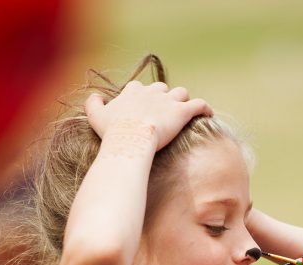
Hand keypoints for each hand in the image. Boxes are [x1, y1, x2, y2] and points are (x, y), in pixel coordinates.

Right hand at [84, 80, 212, 149]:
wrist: (130, 139)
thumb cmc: (112, 131)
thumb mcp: (95, 116)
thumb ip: (93, 103)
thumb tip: (95, 96)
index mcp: (133, 91)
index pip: (138, 87)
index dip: (141, 96)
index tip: (141, 107)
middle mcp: (152, 92)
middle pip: (161, 88)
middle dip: (163, 97)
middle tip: (163, 112)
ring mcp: (168, 100)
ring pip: (180, 93)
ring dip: (182, 100)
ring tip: (184, 111)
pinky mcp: (182, 111)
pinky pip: (199, 105)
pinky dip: (205, 108)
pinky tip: (209, 114)